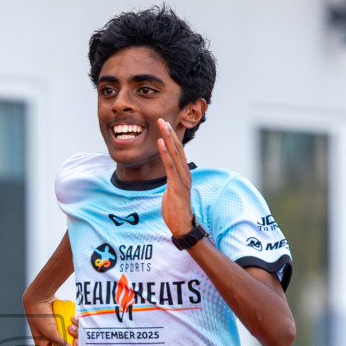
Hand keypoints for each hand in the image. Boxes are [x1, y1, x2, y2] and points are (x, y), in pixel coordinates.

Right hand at [24, 296, 77, 345]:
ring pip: (71, 342)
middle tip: (75, 342)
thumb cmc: (40, 315)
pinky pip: (73, 332)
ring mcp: (58, 336)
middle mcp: (51, 344)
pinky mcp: (64, 328)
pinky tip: (73, 319)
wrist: (41, 296)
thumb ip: (61, 344)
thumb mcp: (50, 332)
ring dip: (74, 335)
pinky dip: (75, 326)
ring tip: (71, 326)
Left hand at [158, 118, 194, 236]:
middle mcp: (185, 174)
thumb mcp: (172, 192)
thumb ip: (171, 181)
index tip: (165, 126)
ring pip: (174, 154)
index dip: (171, 138)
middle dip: (169, 133)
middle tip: (162, 119)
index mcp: (184, 175)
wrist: (182, 226)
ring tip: (161, 125)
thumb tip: (168, 176)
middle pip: (177, 149)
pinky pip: (170, 166)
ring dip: (167, 138)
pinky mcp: (177, 185)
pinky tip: (160, 142)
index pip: (178, 153)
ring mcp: (182, 179)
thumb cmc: (176, 211)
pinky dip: (165, 152)